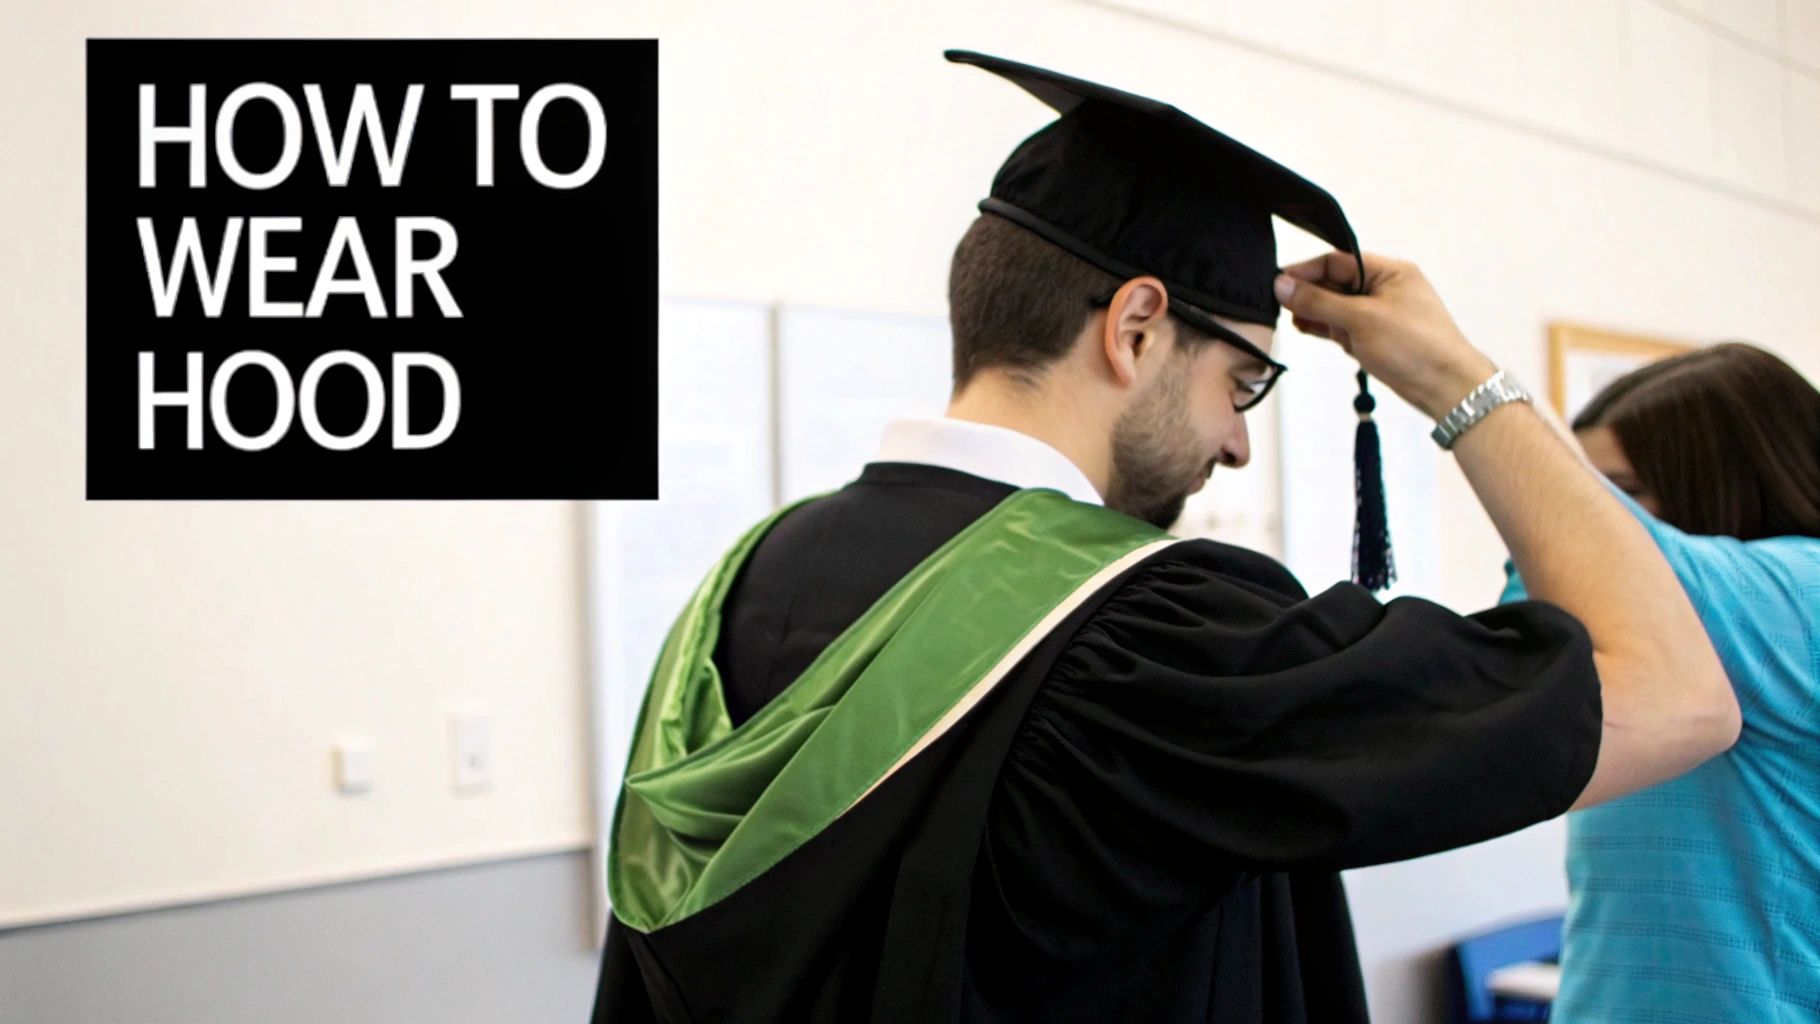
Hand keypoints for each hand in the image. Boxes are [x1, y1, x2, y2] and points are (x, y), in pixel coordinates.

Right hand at [1274, 252, 1496, 419]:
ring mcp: (1380, 314)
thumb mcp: (1361, 319)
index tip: (1277, 282)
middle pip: (1335, 281)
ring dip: (1314, 311)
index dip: (1306, 270)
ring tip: (1292, 320)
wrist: (1446, 387)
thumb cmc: (1416, 348)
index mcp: (1389, 271)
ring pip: (1337, 305)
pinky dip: (1325, 327)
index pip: (1337, 260)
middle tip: (1278, 303)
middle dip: (1308, 292)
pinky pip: (1343, 325)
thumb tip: (1283, 285)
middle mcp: (1385, 288)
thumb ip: (1319, 301)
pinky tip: (1306, 328)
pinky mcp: (1376, 337)